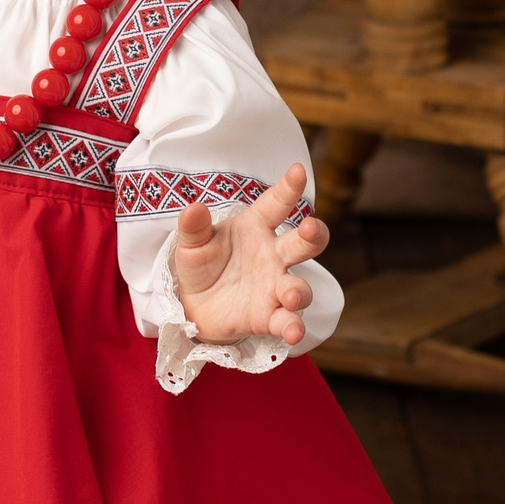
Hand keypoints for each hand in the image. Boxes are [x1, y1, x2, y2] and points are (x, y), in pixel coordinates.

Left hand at [172, 162, 329, 348]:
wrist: (192, 305)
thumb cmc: (200, 264)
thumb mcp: (191, 244)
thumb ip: (193, 227)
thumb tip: (193, 207)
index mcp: (255, 227)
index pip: (276, 204)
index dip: (288, 187)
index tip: (297, 171)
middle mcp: (273, 255)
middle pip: (303, 242)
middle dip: (313, 234)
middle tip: (311, 228)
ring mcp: (274, 286)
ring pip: (299, 286)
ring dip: (299, 291)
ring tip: (290, 296)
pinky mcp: (269, 316)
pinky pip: (286, 321)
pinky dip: (292, 327)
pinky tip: (292, 332)